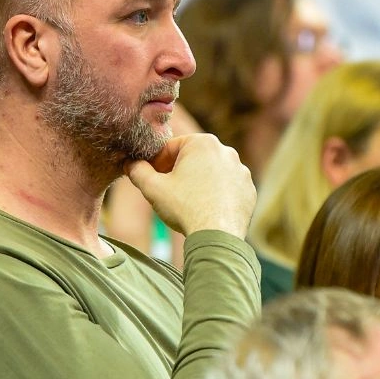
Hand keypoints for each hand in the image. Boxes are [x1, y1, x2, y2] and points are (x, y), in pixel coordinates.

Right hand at [126, 133, 255, 238]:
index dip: (156, 163)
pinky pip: (227, 188)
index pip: (171, 148)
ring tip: (186, 203)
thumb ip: (137, 171)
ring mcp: (241, 171)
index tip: (150, 178)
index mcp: (203, 143)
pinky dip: (216, 195)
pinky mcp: (249, 190)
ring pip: (211, 173)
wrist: (217, 236)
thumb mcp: (152, 188)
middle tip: (166, 191)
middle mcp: (226, 151)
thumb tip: (130, 164)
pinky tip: (204, 210)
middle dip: (178, 172)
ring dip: (197, 183)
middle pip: (193, 159)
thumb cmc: (185, 208)